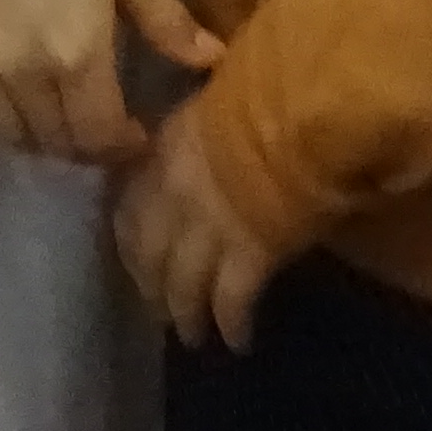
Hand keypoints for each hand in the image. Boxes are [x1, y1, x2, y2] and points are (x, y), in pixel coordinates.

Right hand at [0, 0, 218, 162]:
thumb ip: (167, 22)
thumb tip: (214, 60)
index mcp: (77, 57)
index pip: (100, 135)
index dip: (122, 146)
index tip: (138, 134)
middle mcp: (23, 74)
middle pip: (55, 142)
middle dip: (86, 146)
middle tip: (104, 127)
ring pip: (8, 134)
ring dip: (39, 138)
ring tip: (60, 118)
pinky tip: (6, 103)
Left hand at [112, 100, 279, 351]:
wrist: (302, 107)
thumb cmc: (270, 88)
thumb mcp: (220, 96)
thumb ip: (207, 129)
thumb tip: (214, 141)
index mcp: (166, 152)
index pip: (130, 204)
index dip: (129, 236)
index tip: (134, 255)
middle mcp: (175, 196)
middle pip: (149, 254)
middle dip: (151, 286)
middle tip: (158, 310)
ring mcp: (209, 229)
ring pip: (183, 285)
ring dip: (185, 314)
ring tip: (191, 336)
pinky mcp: (249, 255)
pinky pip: (232, 300)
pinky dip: (232, 324)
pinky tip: (238, 342)